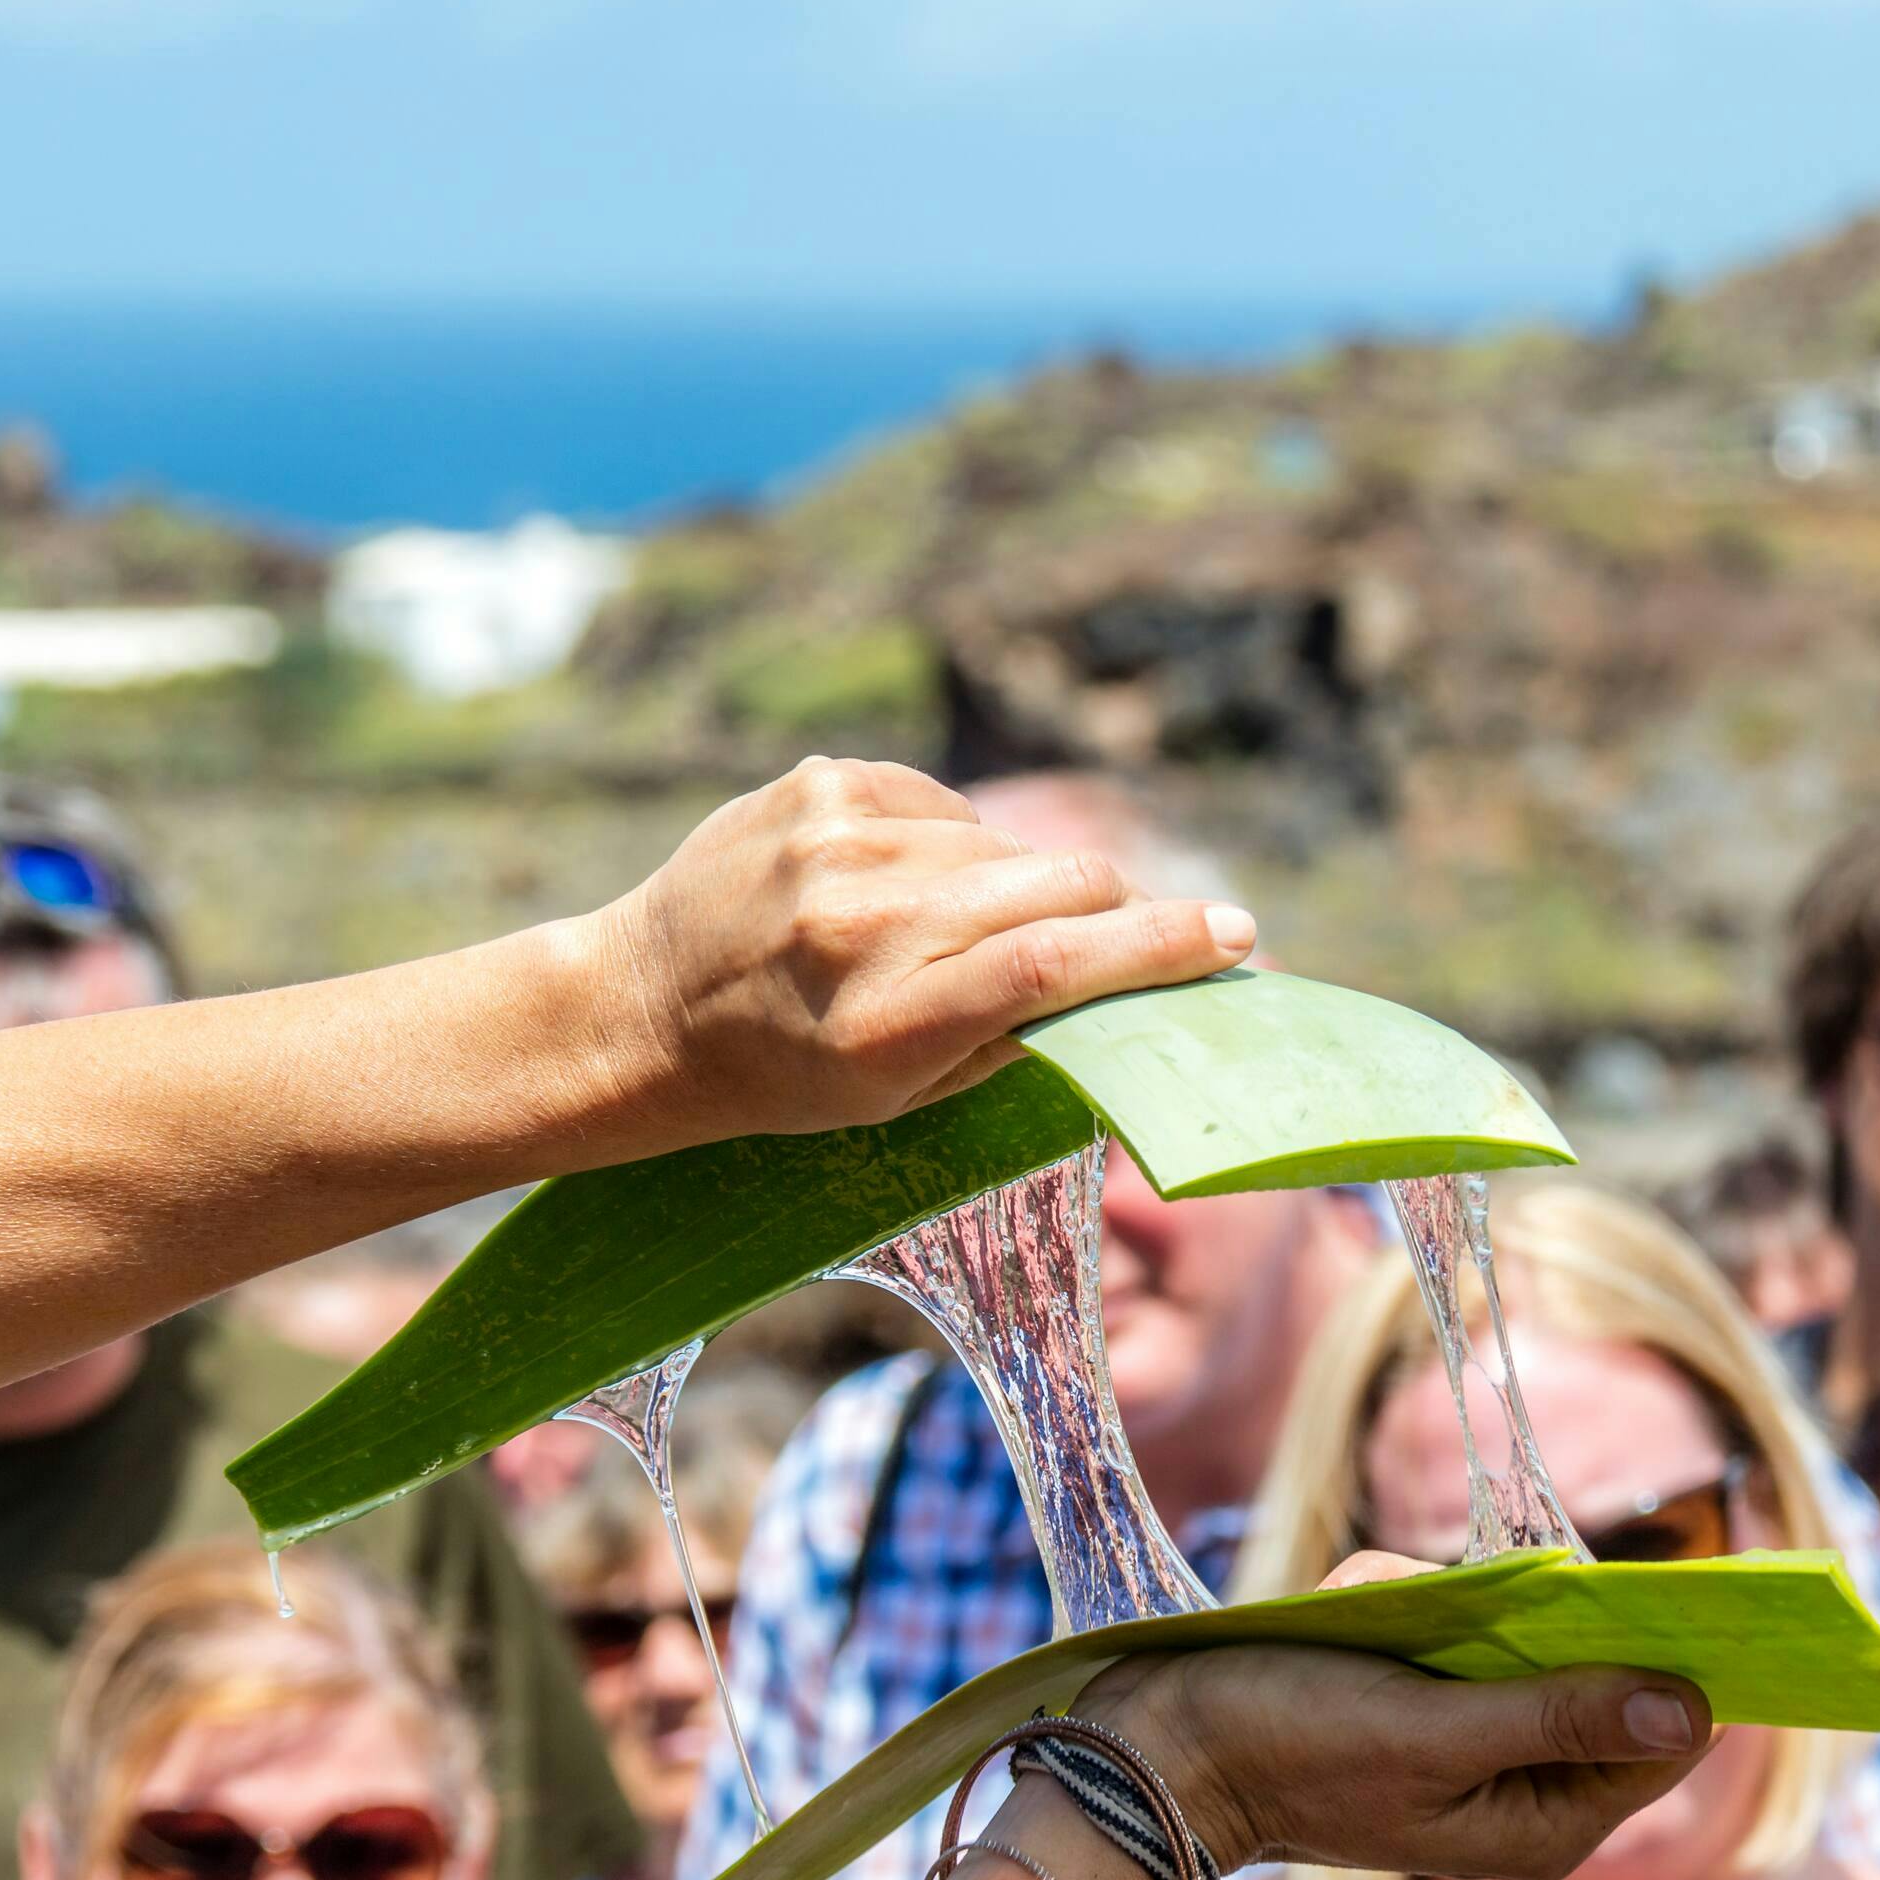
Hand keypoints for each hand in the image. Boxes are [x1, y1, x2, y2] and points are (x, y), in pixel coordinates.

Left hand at [575, 759, 1255, 1145]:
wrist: (644, 1007)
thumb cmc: (784, 1075)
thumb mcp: (899, 1096)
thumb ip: (1013, 1034)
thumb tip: (1129, 978)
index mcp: (884, 1021)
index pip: (1052, 965)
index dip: (1157, 949)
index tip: (1234, 936)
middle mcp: (862, 919)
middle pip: (1056, 885)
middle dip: (1118, 910)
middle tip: (1139, 938)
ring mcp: (838, 837)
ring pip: (1007, 844)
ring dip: (1023, 884)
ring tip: (964, 932)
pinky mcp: (824, 783)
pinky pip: (947, 807)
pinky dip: (956, 847)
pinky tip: (907, 888)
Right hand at [1070, 1637, 1709, 1879]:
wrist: (1168, 1747)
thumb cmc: (1295, 1748)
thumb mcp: (1432, 1735)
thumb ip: (1559, 1720)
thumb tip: (1691, 1709)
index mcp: (1548, 1822)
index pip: (1672, 1735)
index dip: (1679, 1658)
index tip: (1663, 1586)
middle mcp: (1527, 1790)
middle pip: (1605, 1676)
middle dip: (1534, 1622)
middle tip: (1455, 1614)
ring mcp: (1479, 1743)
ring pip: (1524, 1634)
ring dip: (1458, 1607)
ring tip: (1379, 1632)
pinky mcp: (1433, 1703)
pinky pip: (1462, 1626)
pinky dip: (1415, 1604)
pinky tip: (1356, 1625)